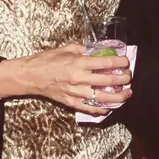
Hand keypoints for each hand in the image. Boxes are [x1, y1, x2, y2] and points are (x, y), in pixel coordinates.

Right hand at [0, 45, 132, 115]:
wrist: (30, 76)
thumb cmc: (46, 60)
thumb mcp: (66, 49)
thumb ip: (84, 50)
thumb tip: (98, 51)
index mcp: (78, 63)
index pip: (107, 64)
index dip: (120, 63)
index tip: (126, 62)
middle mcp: (79, 79)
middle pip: (109, 81)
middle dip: (123, 79)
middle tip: (128, 77)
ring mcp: (76, 93)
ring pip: (103, 98)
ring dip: (118, 97)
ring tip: (127, 94)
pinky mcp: (71, 102)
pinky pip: (90, 108)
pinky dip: (102, 109)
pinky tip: (110, 106)